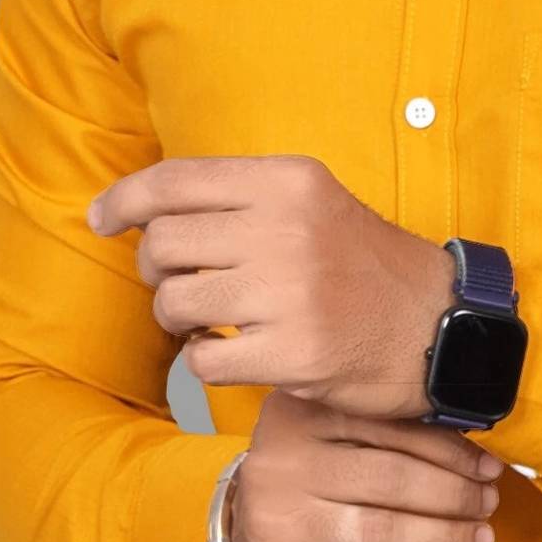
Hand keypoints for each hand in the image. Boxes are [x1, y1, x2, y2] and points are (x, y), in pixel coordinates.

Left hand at [85, 154, 456, 416]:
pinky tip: (238, 352)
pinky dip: (207, 361)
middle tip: (188, 283)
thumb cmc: (367, 267)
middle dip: (159, 270)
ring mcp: (289, 293)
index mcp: (290, 181)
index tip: (103, 218)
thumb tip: (140, 214)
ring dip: (180, 319)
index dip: (124, 200)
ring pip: (173, 303)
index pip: (175, 181)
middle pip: (162, 243)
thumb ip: (240, 200)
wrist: (438, 326)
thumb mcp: (314, 203)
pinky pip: (200, 360)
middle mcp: (287, 229)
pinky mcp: (292, 353)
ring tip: (215, 320)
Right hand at [210, 390, 502, 541]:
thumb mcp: (334, 429)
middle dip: (454, 495)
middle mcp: (284, 460)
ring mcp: (278, 519)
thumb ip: (388, 425)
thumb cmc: (311, 471)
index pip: (391, 426)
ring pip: (381, 532)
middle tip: (488, 503)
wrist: (242, 529)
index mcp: (303, 412)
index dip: (451, 450)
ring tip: (479, 538)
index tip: (488, 467)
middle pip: (390, 479)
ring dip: (443, 538)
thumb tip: (475, 449)